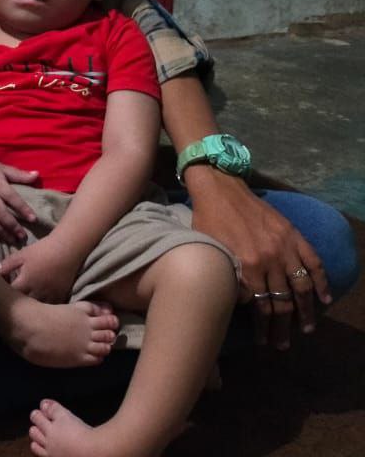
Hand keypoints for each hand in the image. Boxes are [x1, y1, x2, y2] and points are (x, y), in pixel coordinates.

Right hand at [0, 150, 39, 243]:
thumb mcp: (1, 167)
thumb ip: (18, 174)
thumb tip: (37, 175)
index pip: (13, 199)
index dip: (23, 209)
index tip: (33, 219)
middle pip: (2, 214)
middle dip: (12, 226)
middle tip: (22, 237)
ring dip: (1, 232)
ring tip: (11, 240)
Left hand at [0, 235, 82, 302]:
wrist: (67, 249)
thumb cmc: (42, 250)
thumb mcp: (22, 254)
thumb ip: (8, 264)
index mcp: (26, 281)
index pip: (12, 294)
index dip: (6, 294)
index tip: (2, 292)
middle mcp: (38, 291)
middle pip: (25, 304)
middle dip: (18, 303)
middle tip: (13, 301)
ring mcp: (50, 295)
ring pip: (39, 308)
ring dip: (32, 308)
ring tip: (26, 306)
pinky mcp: (61, 295)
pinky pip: (52, 307)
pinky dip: (46, 308)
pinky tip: (41, 306)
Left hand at [186, 167, 330, 348]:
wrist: (220, 188)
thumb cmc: (207, 219)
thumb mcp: (210, 252)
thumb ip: (227, 278)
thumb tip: (242, 304)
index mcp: (246, 266)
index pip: (261, 306)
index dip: (263, 327)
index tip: (264, 341)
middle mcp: (269, 260)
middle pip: (282, 302)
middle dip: (283, 327)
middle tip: (283, 344)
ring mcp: (284, 247)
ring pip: (301, 287)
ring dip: (306, 311)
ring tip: (306, 328)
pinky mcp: (293, 234)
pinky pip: (313, 262)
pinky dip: (321, 281)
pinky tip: (325, 298)